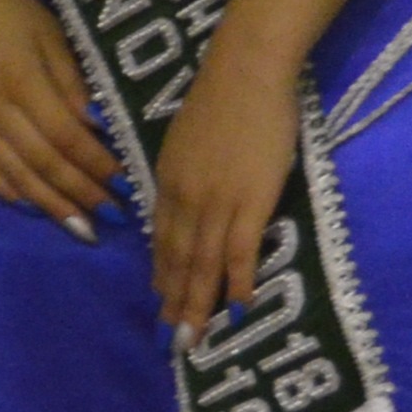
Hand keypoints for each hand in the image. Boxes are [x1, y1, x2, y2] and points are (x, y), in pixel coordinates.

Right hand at [0, 0, 111, 234]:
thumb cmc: (11, 10)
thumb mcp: (52, 34)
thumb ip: (73, 83)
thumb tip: (99, 127)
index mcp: (22, 83)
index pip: (66, 136)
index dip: (97, 165)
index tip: (127, 184)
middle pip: (43, 163)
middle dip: (81, 195)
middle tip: (115, 218)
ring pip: (15, 175)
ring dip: (50, 205)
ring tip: (82, 229)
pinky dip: (8, 191)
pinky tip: (31, 206)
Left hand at [145, 42, 303, 342]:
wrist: (245, 70)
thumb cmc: (224, 96)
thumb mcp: (188, 139)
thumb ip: (185, 172)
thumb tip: (187, 198)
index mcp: (167, 181)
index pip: (162, 239)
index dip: (163, 275)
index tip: (161, 304)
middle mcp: (184, 198)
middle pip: (177, 260)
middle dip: (174, 303)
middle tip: (170, 341)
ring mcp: (216, 202)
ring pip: (202, 264)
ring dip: (198, 305)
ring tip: (194, 339)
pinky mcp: (250, 201)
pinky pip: (240, 252)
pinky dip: (237, 283)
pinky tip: (238, 310)